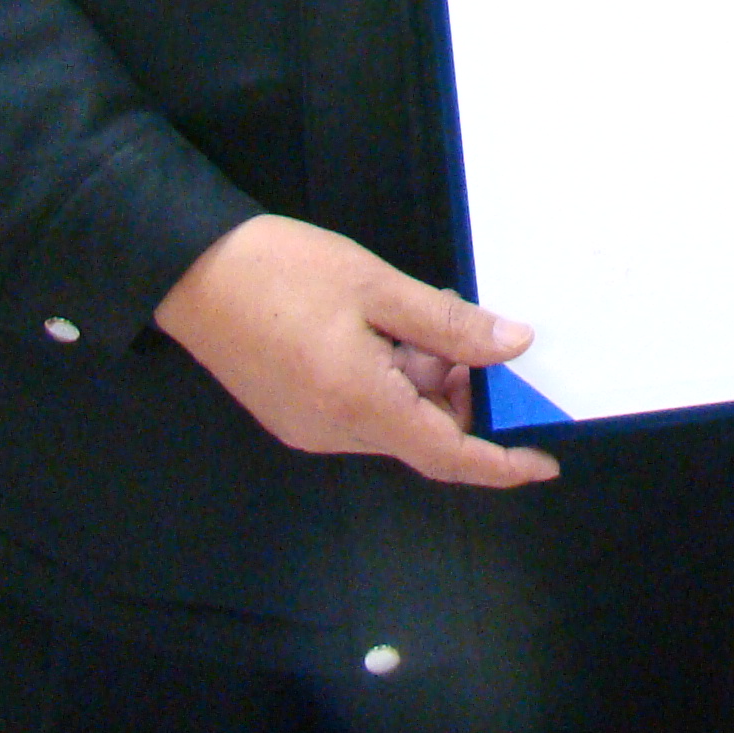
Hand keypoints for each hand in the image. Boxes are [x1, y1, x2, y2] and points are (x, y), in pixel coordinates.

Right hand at [154, 213, 559, 489]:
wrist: (187, 269)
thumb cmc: (282, 270)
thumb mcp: (376, 286)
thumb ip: (450, 324)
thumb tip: (514, 346)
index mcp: (360, 407)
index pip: (448, 457)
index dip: (501, 464)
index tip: (546, 462)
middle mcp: (334, 434)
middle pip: (422, 432)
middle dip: (452, 386)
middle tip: (454, 323)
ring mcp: (308, 428)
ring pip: (391, 418)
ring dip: (417, 376)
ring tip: (405, 312)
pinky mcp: (291, 414)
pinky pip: (360, 409)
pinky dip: (386, 377)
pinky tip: (376, 327)